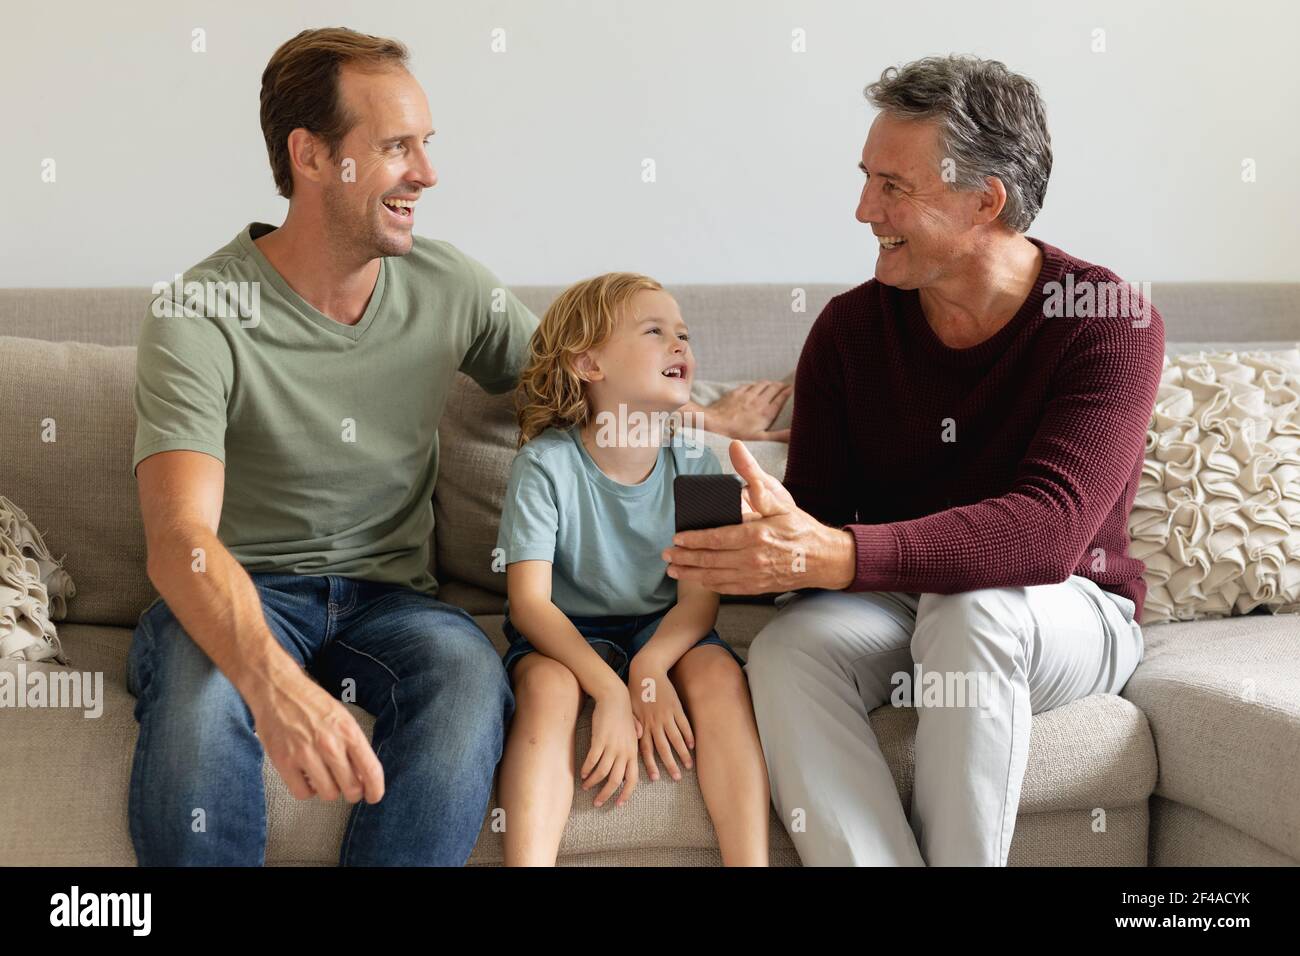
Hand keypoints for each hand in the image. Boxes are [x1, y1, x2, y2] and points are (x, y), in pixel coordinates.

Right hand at [249, 664, 384, 803]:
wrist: (278, 689)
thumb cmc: (312, 704)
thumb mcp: (342, 718)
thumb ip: (354, 745)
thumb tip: (364, 776)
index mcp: (348, 731)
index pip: (371, 770)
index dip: (376, 789)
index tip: (374, 796)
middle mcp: (330, 744)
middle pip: (351, 788)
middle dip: (353, 792)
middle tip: (348, 788)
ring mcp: (306, 754)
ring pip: (328, 793)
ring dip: (329, 790)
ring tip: (324, 777)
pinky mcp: (283, 762)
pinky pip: (302, 793)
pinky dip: (307, 790)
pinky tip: (306, 777)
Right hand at [582, 685, 641, 807]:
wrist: (614, 696)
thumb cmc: (623, 712)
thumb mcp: (633, 728)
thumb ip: (635, 737)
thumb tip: (637, 740)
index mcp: (633, 752)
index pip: (632, 779)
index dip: (625, 794)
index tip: (618, 804)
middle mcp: (624, 752)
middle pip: (616, 781)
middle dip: (606, 794)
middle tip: (597, 803)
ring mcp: (612, 746)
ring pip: (602, 772)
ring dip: (593, 782)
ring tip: (585, 786)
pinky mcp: (600, 739)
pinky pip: (592, 760)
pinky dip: (587, 769)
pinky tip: (582, 774)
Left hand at [627, 654, 694, 781]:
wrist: (647, 671)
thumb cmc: (636, 691)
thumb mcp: (629, 709)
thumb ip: (633, 725)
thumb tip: (636, 740)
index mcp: (642, 725)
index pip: (646, 749)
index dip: (651, 764)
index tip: (655, 778)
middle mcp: (654, 723)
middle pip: (663, 748)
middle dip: (670, 764)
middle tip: (677, 778)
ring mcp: (666, 716)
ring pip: (676, 739)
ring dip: (683, 754)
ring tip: (688, 766)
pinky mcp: (676, 708)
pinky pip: (684, 725)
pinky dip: (689, 736)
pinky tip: (693, 746)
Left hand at [662, 440, 856, 593]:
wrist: (823, 558)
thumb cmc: (798, 527)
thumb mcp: (777, 497)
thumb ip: (752, 474)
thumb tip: (736, 447)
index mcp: (755, 535)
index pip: (715, 538)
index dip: (693, 540)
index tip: (677, 537)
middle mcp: (752, 559)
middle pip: (709, 560)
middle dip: (684, 558)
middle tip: (667, 554)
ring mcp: (754, 576)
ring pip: (714, 577)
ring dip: (691, 573)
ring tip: (673, 569)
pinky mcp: (757, 587)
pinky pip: (727, 588)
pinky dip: (709, 584)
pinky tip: (698, 579)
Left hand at [683, 380, 791, 441]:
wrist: (715, 424)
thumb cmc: (737, 434)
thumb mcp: (760, 438)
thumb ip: (778, 435)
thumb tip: (794, 433)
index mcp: (766, 412)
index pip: (782, 397)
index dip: (790, 391)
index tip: (795, 388)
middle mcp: (759, 401)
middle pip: (774, 388)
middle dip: (782, 385)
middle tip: (787, 386)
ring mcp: (747, 395)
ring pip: (763, 384)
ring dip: (770, 383)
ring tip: (774, 384)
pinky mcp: (737, 392)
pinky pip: (750, 385)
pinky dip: (756, 384)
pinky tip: (757, 386)